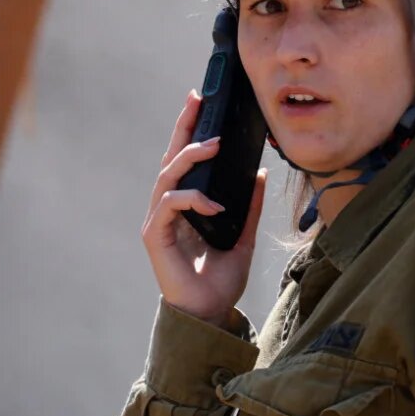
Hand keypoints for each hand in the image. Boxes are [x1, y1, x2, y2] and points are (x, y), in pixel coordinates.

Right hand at [141, 89, 266, 325]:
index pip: (184, 161)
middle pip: (170, 158)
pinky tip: (215, 205)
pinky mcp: (154, 236)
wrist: (210, 314)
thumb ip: (250, 205)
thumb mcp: (244, 235)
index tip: (199, 100)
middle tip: (197, 100)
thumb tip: (260, 173)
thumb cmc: (220, 280)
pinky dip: (193, 199)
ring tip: (214, 145)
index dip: (189, 129)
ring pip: (167, 176)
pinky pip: (169, 205)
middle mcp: (166, 209)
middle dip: (183, 127)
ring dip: (190, 157)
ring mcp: (157, 221)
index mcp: (184, 206)